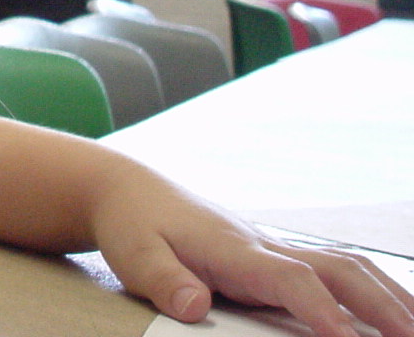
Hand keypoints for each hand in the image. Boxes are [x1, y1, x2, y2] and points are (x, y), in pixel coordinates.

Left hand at [92, 174, 413, 336]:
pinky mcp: (272, 255)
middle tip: (413, 336)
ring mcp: (272, 248)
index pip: (290, 279)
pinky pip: (332, 269)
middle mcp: (263, 245)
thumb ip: (163, 281)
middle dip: (382, 304)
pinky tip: (388, 311)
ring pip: (344, 265)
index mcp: (233, 249)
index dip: (321, 311)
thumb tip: (194, 307)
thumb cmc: (132, 225)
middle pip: (338, 268)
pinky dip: (368, 287)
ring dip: (386, 294)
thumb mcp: (134, 254)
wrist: (126, 190)